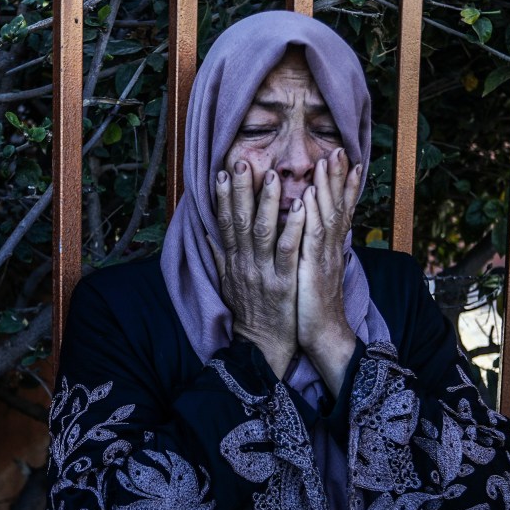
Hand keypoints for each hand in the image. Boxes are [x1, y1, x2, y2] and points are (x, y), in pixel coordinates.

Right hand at [210, 161, 306, 376]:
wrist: (261, 347)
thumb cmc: (249, 313)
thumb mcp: (229, 283)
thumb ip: (219, 256)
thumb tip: (208, 234)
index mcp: (233, 262)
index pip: (225, 223)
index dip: (223, 197)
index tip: (222, 172)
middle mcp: (245, 264)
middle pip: (241, 221)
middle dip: (241, 190)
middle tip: (241, 161)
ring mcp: (263, 273)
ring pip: (263, 231)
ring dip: (267, 202)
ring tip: (271, 175)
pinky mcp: (283, 283)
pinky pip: (288, 251)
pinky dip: (294, 227)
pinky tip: (301, 206)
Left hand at [297, 148, 361, 395]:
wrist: (323, 337)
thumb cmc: (313, 305)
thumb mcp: (312, 271)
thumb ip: (311, 248)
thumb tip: (309, 229)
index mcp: (328, 248)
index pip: (338, 210)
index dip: (343, 185)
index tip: (346, 160)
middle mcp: (330, 249)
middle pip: (337, 206)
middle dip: (339, 177)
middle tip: (340, 149)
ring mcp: (323, 258)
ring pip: (327, 216)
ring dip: (328, 187)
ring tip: (328, 160)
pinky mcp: (312, 270)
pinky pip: (311, 239)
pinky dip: (311, 216)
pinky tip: (310, 196)